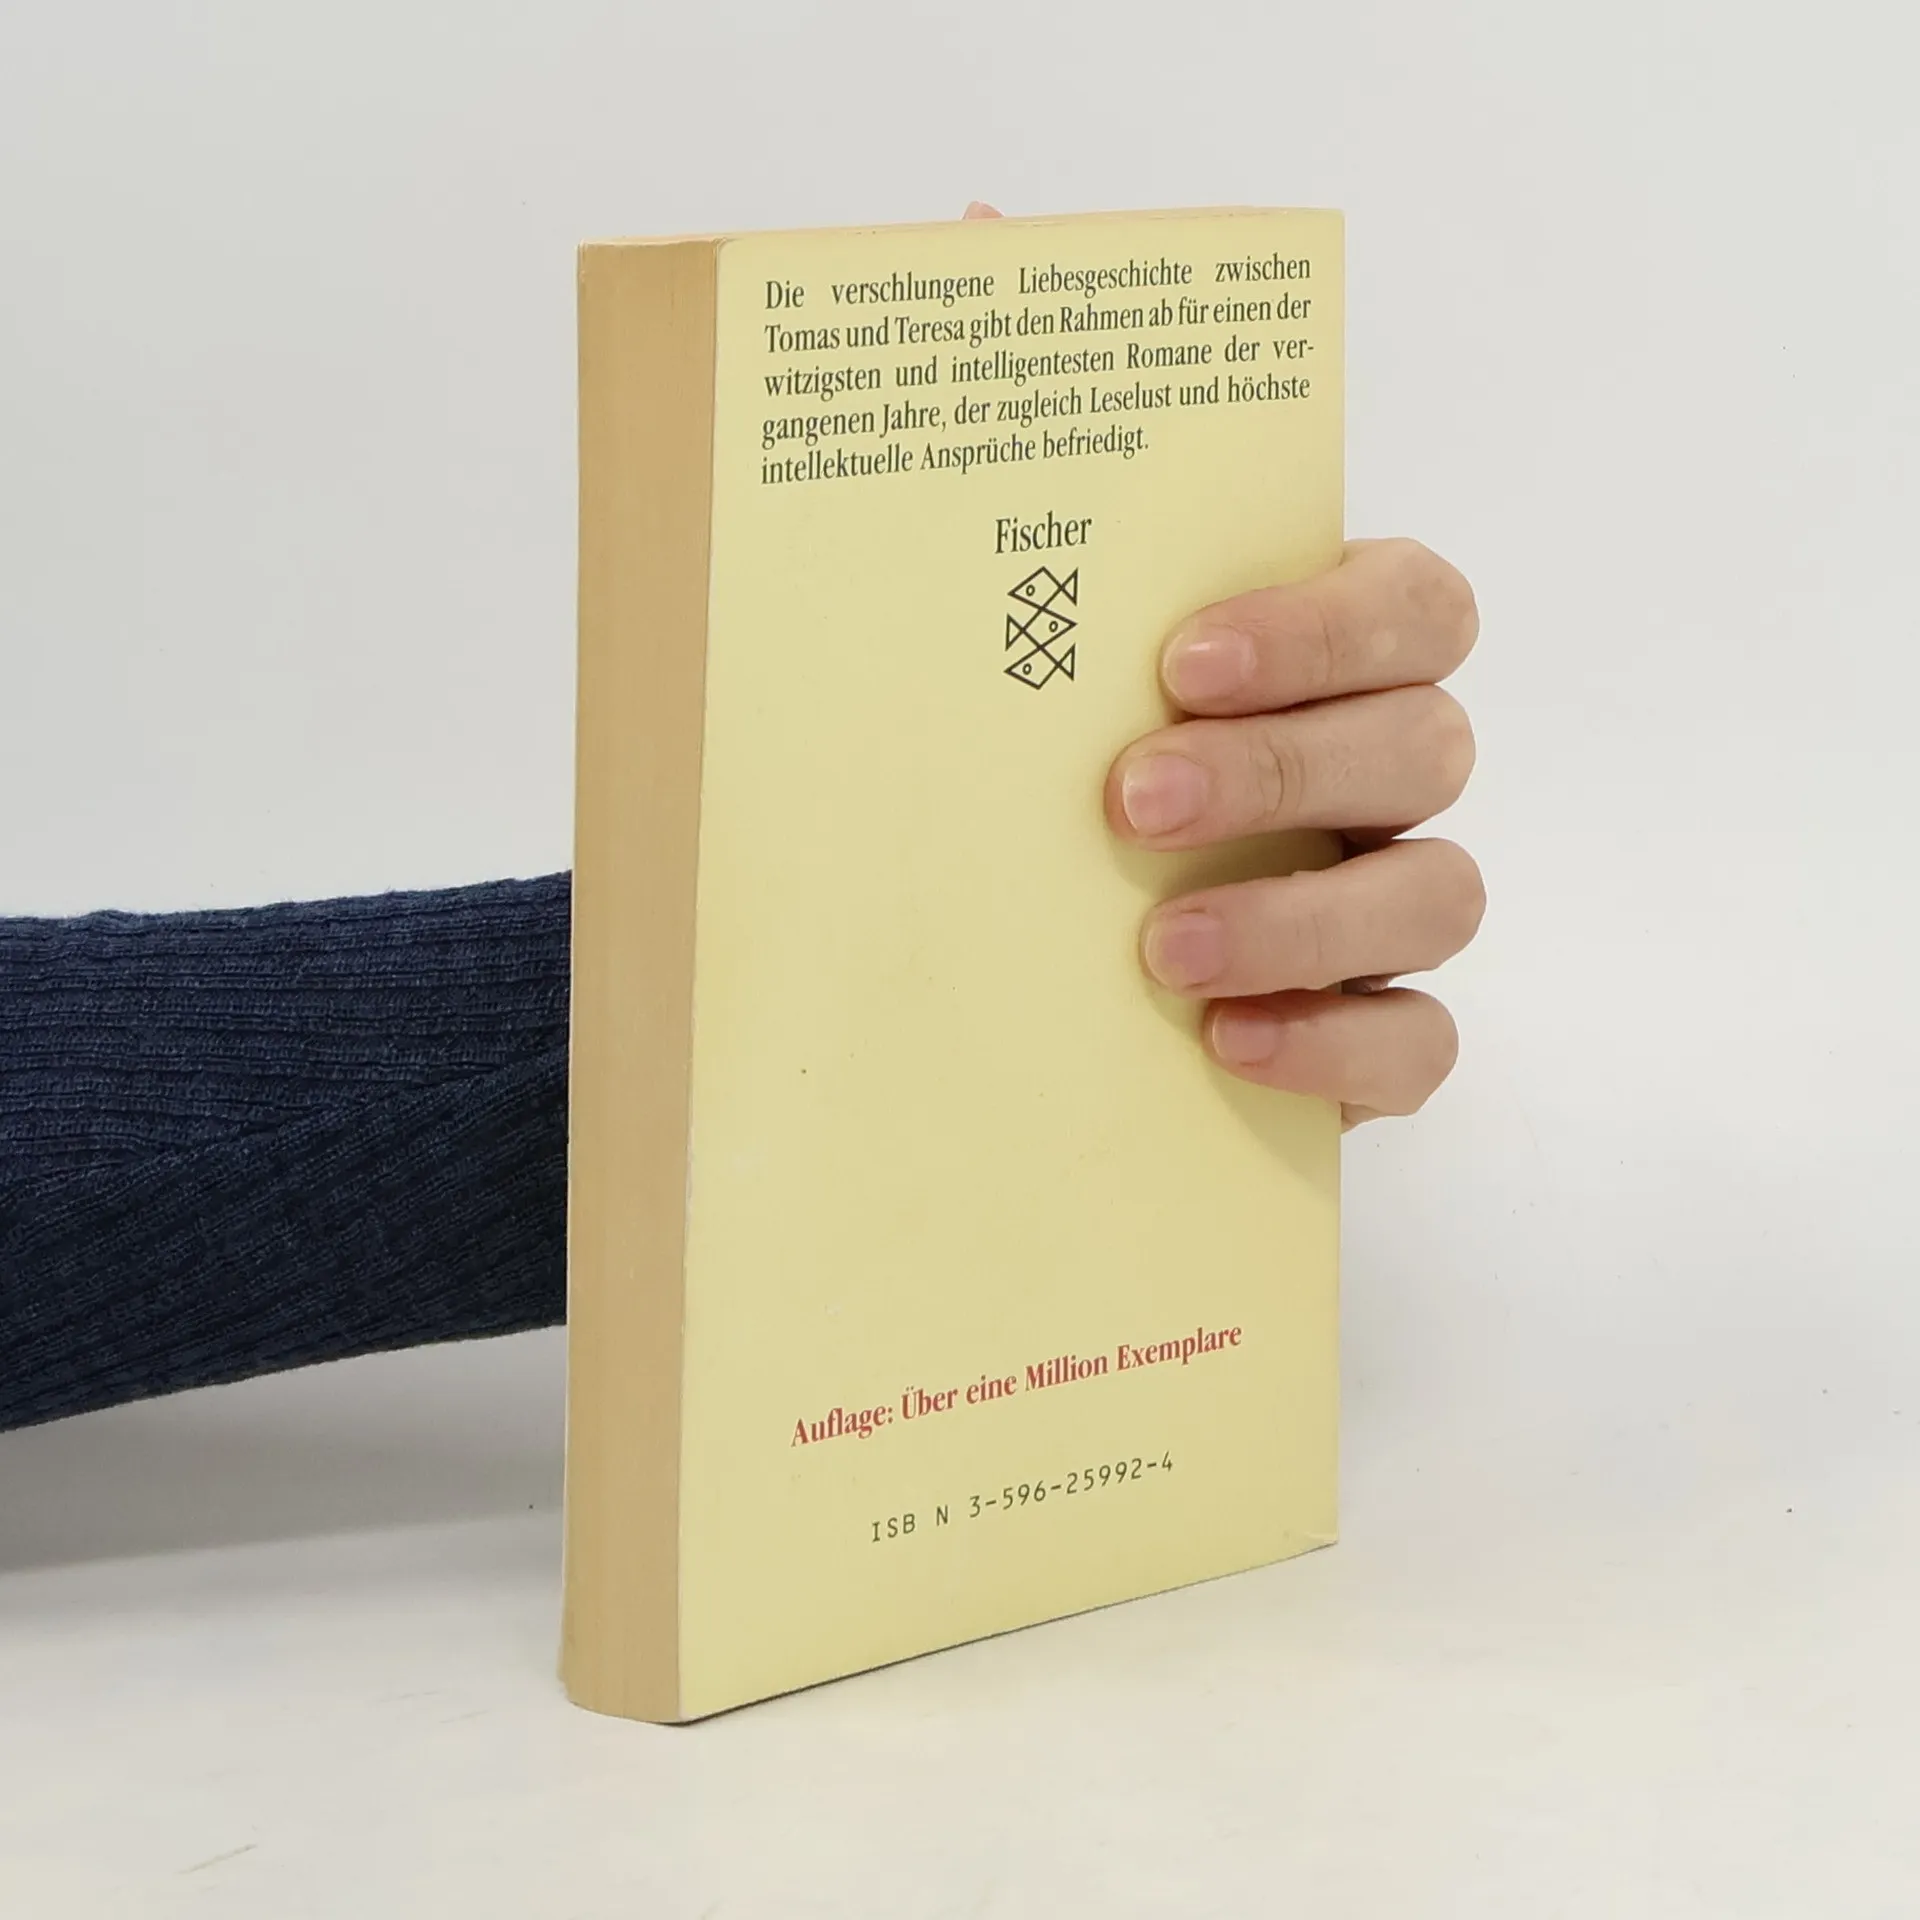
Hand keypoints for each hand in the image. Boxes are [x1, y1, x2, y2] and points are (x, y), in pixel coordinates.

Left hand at [959, 202, 1482, 1126]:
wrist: (994, 936)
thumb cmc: (1028, 741)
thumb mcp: (1003, 603)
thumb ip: (1020, 438)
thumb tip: (973, 234)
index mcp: (1321, 649)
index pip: (1409, 600)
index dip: (1325, 623)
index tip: (1179, 656)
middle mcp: (1381, 763)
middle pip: (1427, 739)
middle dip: (1290, 767)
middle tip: (1131, 799)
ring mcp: (1385, 897)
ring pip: (1443, 892)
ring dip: (1311, 915)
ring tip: (1163, 950)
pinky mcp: (1372, 1026)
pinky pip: (1422, 1040)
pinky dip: (1345, 1043)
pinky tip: (1227, 1041)